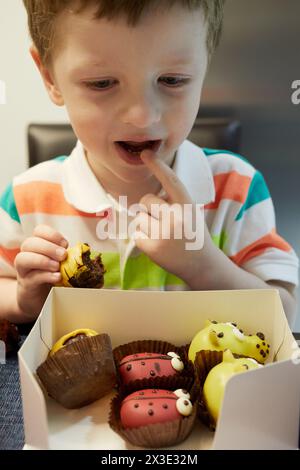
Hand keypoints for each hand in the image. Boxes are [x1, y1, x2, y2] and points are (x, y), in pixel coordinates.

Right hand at [15, 225, 67, 318]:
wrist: (38, 298)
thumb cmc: (51, 277)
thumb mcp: (60, 263)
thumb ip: (67, 256)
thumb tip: (85, 253)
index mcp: (37, 246)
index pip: (39, 231)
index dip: (52, 235)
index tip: (65, 244)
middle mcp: (27, 255)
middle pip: (29, 243)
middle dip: (48, 247)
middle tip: (63, 255)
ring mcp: (24, 270)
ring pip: (23, 258)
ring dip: (43, 260)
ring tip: (57, 266)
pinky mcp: (26, 285)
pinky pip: (32, 277)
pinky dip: (46, 275)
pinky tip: (57, 277)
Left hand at [133, 150, 214, 286]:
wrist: (202, 264)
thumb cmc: (193, 235)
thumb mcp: (190, 213)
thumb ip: (173, 202)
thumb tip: (148, 197)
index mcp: (187, 205)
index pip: (171, 180)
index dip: (158, 166)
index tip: (146, 154)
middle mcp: (177, 217)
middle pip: (146, 200)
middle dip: (150, 209)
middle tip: (164, 223)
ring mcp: (164, 233)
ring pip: (139, 217)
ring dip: (146, 224)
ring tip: (163, 235)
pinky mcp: (153, 247)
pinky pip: (136, 233)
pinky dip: (143, 239)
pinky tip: (158, 245)